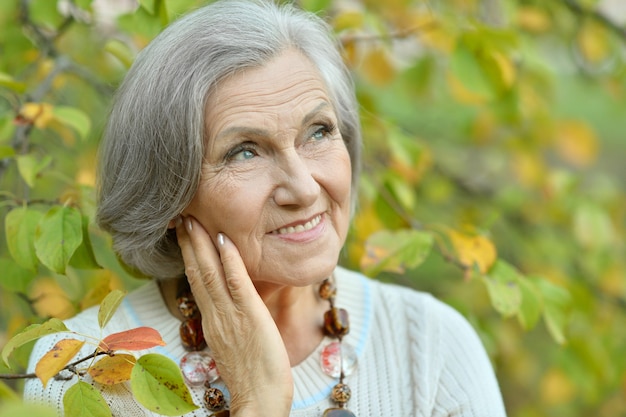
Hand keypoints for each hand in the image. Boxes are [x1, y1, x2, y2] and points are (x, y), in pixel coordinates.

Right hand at [176, 216, 292, 415]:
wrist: (260, 399)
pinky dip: (230, 261)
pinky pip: (237, 285)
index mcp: (212, 321)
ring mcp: (230, 316)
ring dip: (202, 244)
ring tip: (194, 220)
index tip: (185, 233)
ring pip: (211, 274)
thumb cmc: (253, 373)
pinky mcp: (249, 317)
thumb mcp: (236, 342)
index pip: (197, 282)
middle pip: (198, 273)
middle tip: (182, 216)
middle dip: (189, 243)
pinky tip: (225, 241)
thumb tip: (235, 303)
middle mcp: (215, 316)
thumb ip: (232, 320)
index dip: (190, 256)